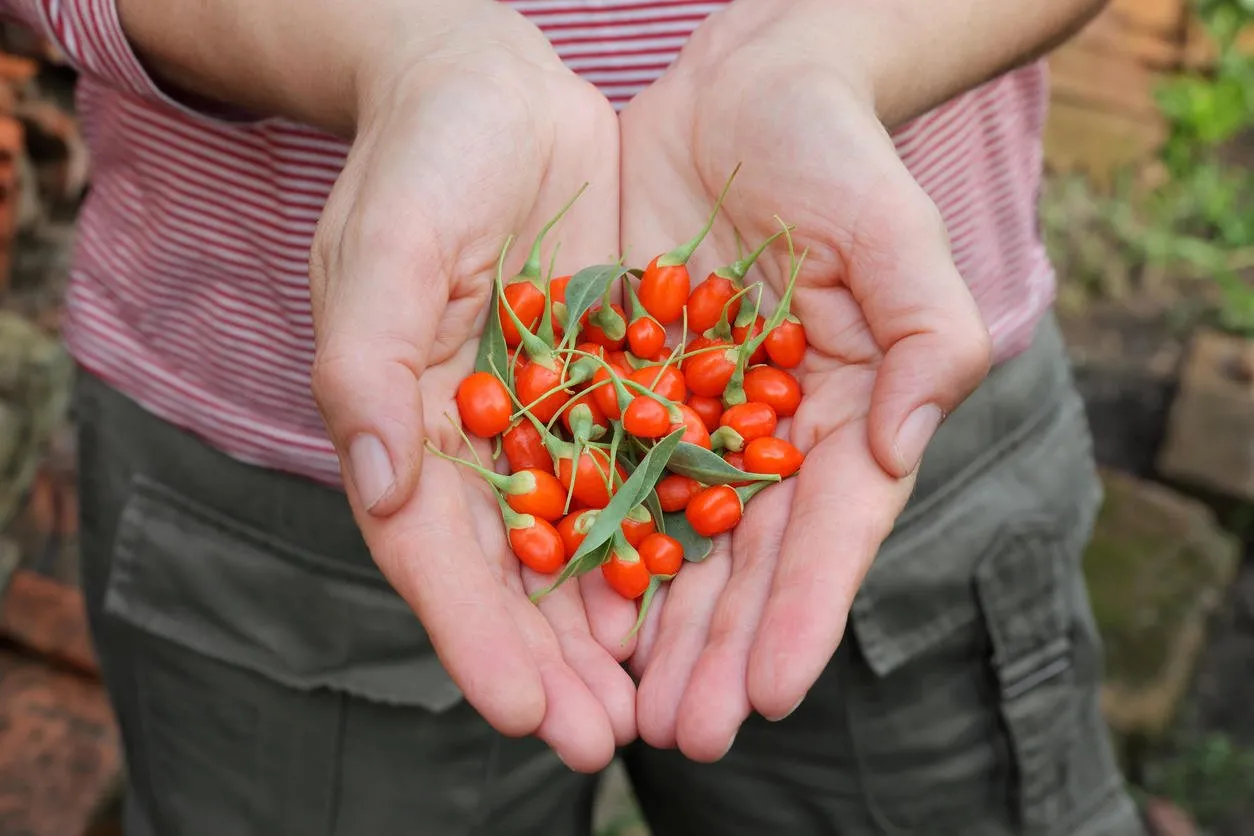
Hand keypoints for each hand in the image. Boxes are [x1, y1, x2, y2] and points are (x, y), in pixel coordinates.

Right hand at [307, 5, 636, 771]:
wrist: (493, 88)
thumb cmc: (420, 161)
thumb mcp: (382, 250)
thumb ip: (366, 367)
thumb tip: (380, 487)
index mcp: (406, 426)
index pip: (433, 554)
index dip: (474, 636)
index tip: (520, 712)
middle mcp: (479, 442)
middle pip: (513, 574)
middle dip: (553, 663)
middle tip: (599, 743)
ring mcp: (550, 418)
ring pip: (585, 543)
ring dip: (620, 628)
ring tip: (660, 706)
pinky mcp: (614, 382)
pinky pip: (645, 471)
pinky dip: (670, 537)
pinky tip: (704, 597)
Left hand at [620, 1, 992, 760]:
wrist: (741, 93)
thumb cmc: (837, 155)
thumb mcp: (897, 232)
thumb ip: (926, 335)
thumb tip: (904, 442)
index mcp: (844, 418)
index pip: (831, 535)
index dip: (805, 614)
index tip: (774, 693)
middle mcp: (767, 439)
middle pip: (744, 564)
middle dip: (717, 651)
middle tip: (686, 735)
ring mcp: (691, 420)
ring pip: (668, 542)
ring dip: (649, 628)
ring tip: (623, 706)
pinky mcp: (622, 387)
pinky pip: (599, 475)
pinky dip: (583, 542)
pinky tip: (563, 607)